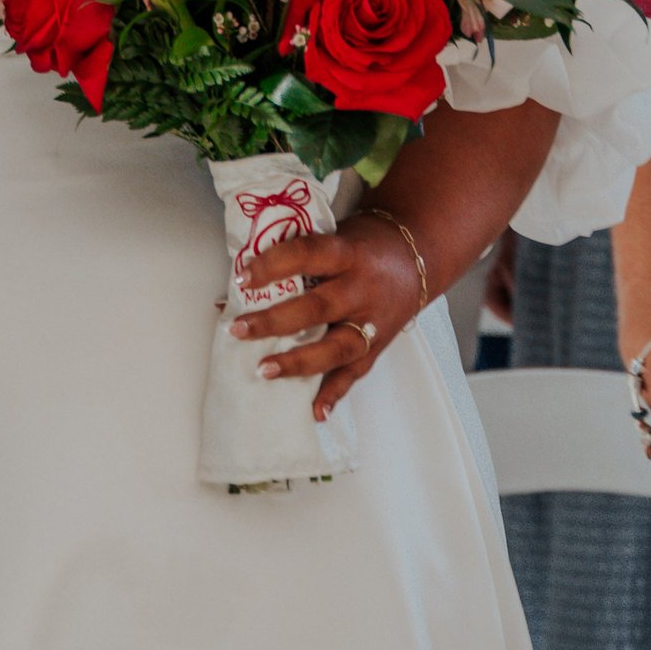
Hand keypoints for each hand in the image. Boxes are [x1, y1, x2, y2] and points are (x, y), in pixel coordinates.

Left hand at [238, 217, 426, 423]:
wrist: (416, 259)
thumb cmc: (361, 247)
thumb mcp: (333, 238)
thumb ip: (293, 261)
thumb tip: (234, 293)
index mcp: (348, 254)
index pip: (307, 254)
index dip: (273, 265)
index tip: (242, 279)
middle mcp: (362, 289)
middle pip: (318, 308)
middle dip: (275, 321)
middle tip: (239, 330)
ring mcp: (373, 321)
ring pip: (337, 348)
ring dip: (298, 362)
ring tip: (263, 370)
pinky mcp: (378, 346)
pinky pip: (355, 373)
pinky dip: (334, 394)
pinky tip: (314, 411)